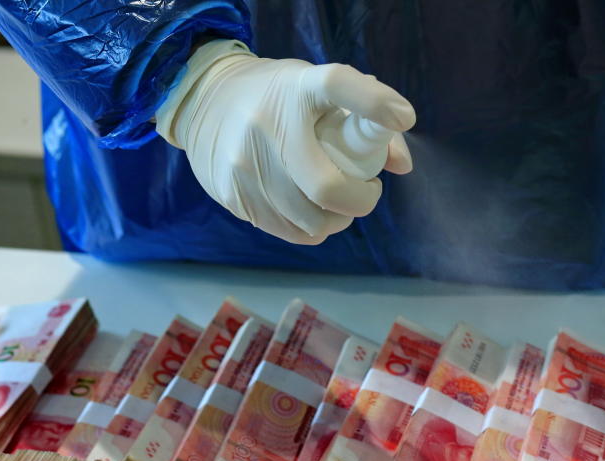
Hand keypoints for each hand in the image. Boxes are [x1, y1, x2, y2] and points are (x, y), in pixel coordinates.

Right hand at [156, 40, 414, 244]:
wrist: (203, 101)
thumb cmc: (279, 98)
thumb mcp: (316, 88)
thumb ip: (366, 118)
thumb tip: (400, 165)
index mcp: (297, 87)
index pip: (337, 86)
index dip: (373, 103)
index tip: (401, 116)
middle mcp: (267, 123)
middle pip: (328, 186)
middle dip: (361, 200)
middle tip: (366, 190)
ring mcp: (245, 163)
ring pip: (312, 220)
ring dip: (337, 218)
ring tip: (337, 202)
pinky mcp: (232, 194)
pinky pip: (291, 230)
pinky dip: (312, 227)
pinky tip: (311, 210)